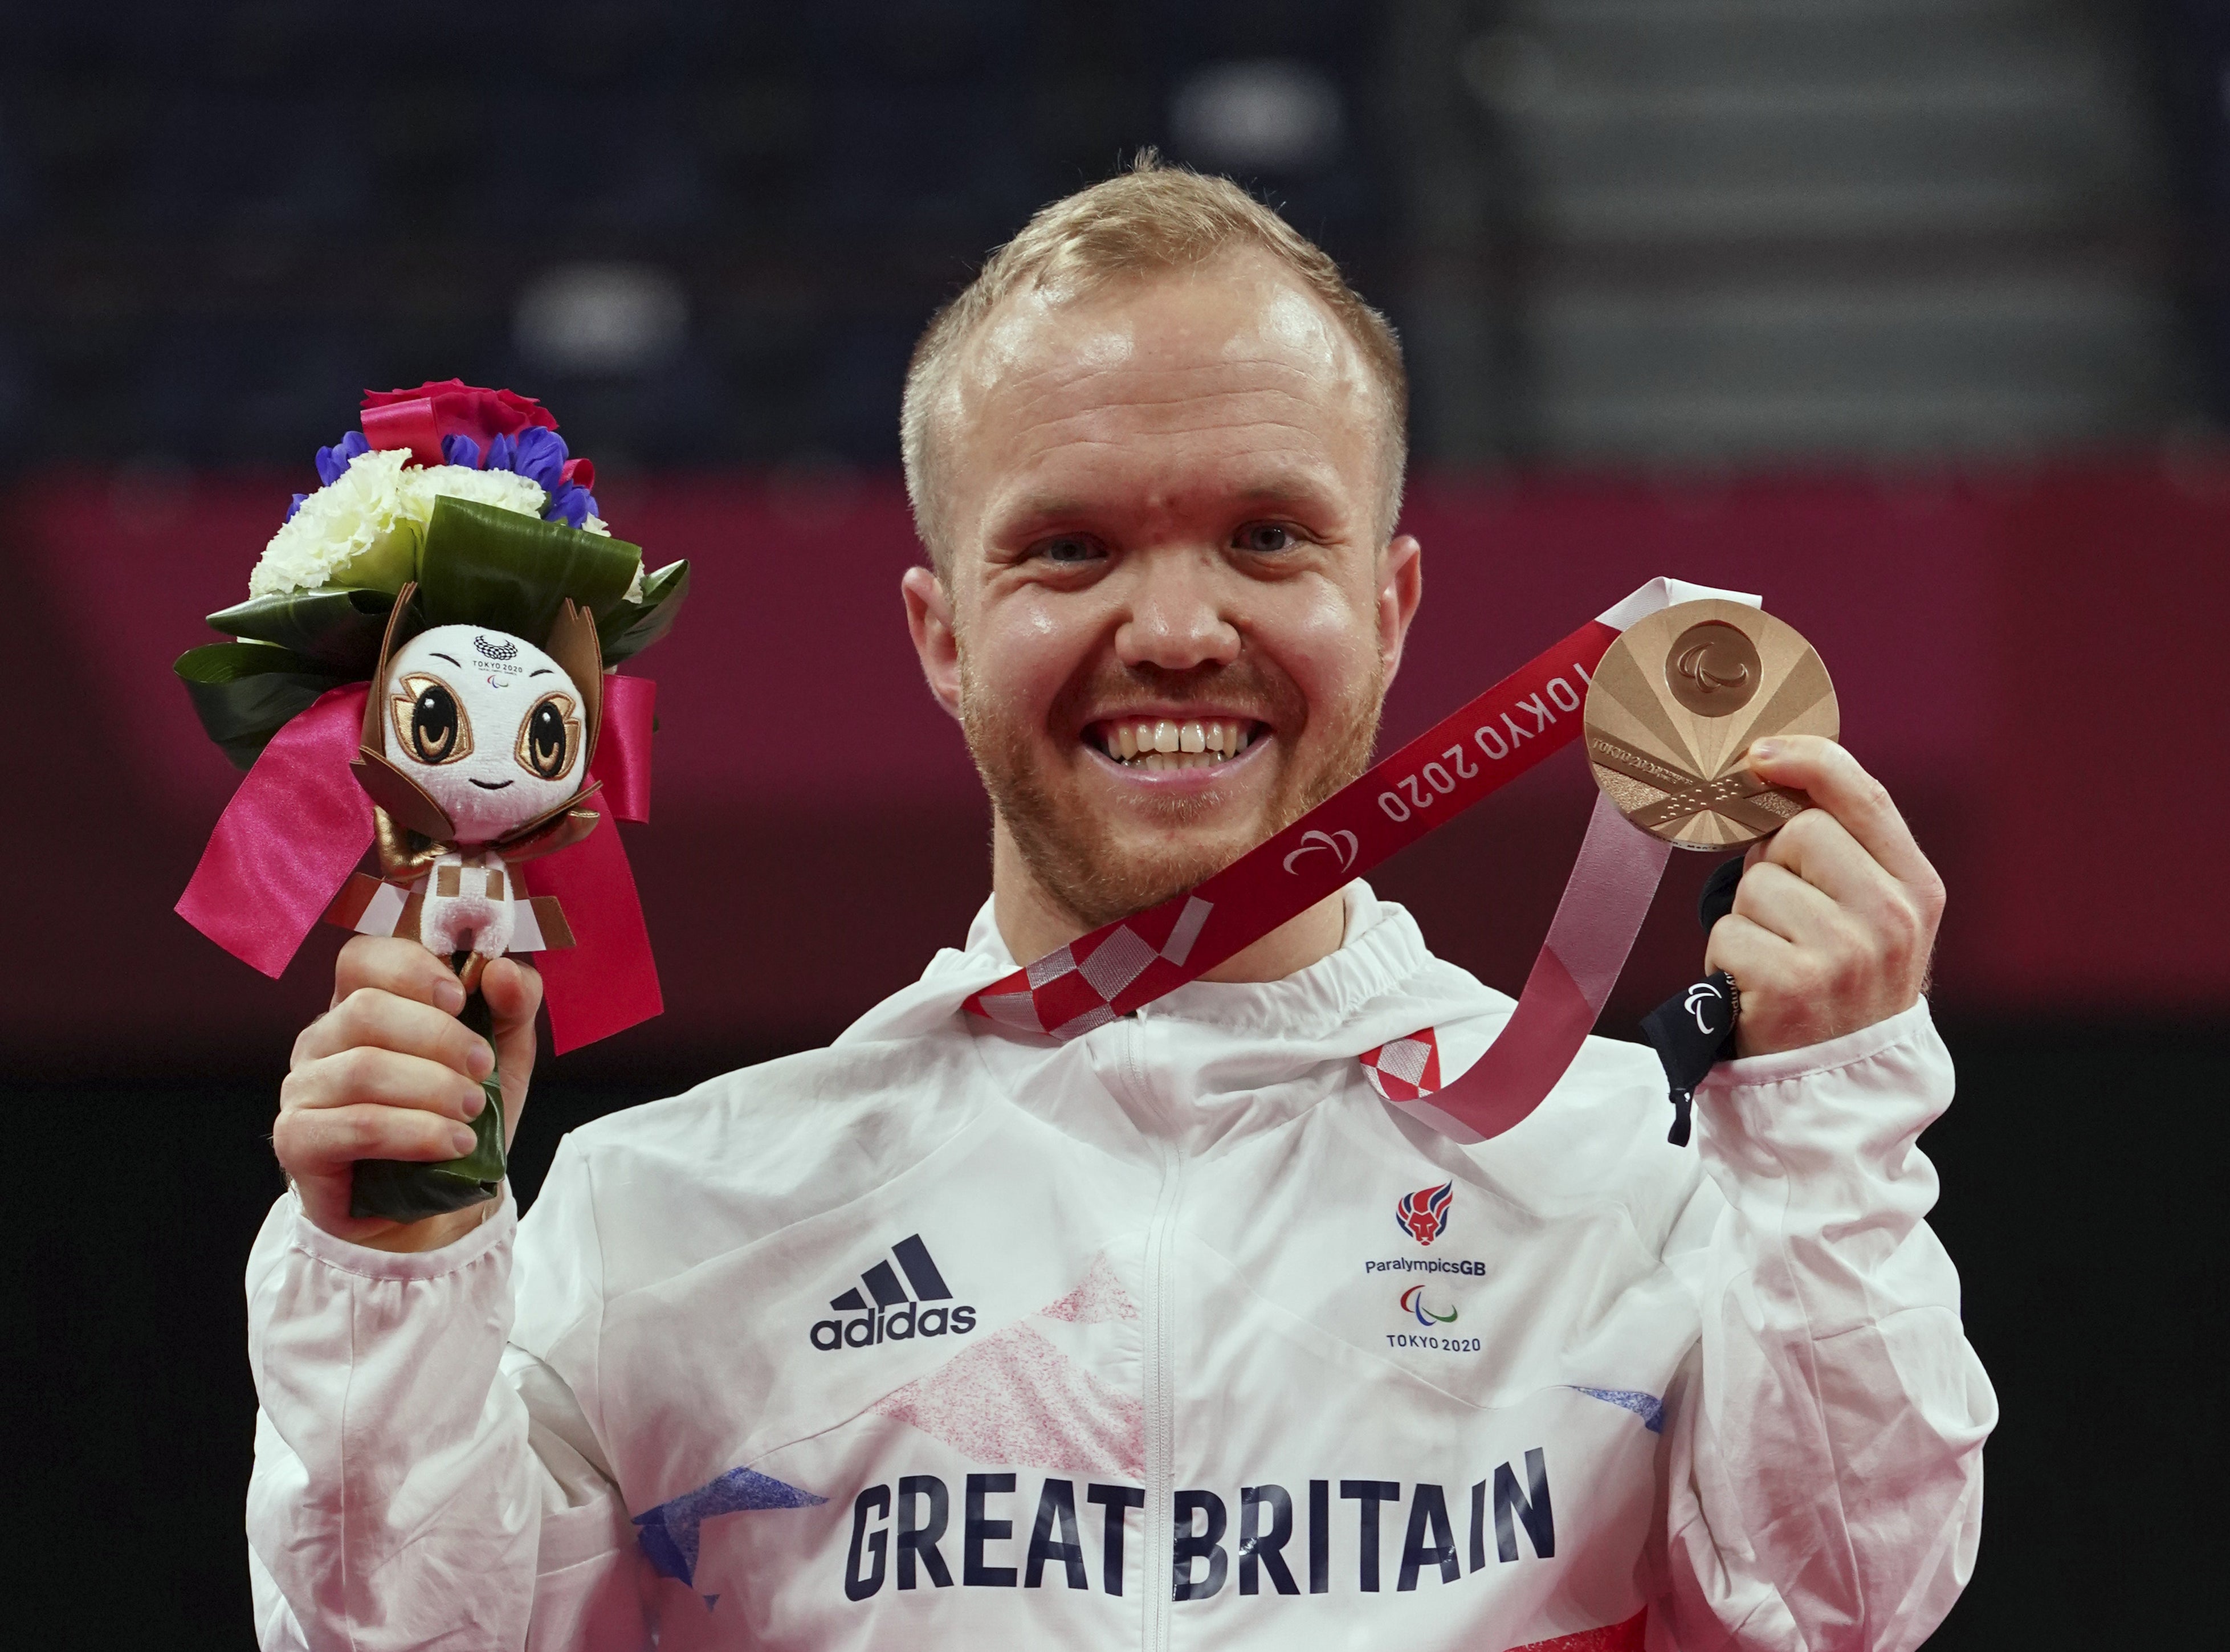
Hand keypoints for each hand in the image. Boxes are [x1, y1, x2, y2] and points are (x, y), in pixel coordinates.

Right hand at [274, 936, 542, 1250]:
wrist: (435, 1197)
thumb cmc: (458, 1113)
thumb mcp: (503, 1055)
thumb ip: (511, 1006)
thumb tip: (504, 969)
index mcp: (361, 1004)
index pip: (362, 958)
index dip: (412, 969)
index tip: (462, 999)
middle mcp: (321, 1040)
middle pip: (367, 1010)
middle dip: (439, 1038)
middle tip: (482, 1070)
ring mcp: (302, 1089)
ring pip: (364, 1068)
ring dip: (433, 1089)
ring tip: (472, 1113)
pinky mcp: (298, 1140)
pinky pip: (357, 1125)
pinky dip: (416, 1133)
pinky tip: (453, 1144)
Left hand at [1705, 736, 1944, 1057]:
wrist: (1838, 1087)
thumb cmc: (1842, 988)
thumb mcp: (1871, 917)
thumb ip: (1843, 850)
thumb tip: (1771, 770)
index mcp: (1917, 891)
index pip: (1865, 797)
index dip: (1809, 762)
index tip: (1760, 753)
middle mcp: (1890, 919)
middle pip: (1798, 833)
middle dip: (1773, 867)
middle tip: (1786, 919)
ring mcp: (1843, 954)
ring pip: (1755, 885)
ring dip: (1747, 920)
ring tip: (1775, 960)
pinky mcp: (1791, 986)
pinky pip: (1727, 935)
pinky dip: (1726, 961)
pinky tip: (1755, 989)